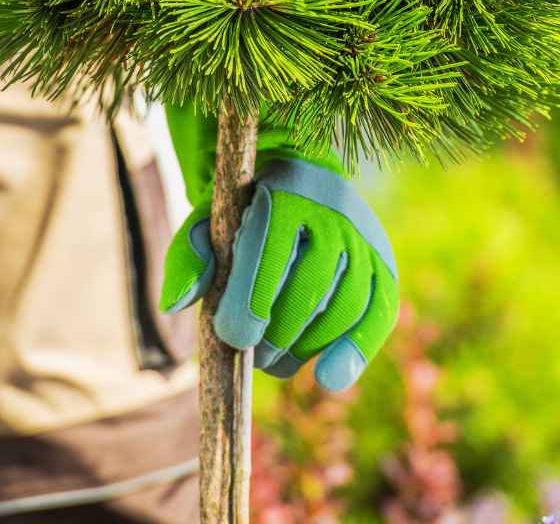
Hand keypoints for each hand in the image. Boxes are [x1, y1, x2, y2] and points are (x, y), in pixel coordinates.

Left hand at [160, 157, 398, 390]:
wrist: (300, 181)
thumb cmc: (244, 212)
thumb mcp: (210, 220)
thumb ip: (189, 256)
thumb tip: (174, 304)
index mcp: (281, 192)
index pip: (267, 252)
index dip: (247, 302)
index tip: (230, 337)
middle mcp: (331, 210)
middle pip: (307, 287)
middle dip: (274, 333)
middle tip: (249, 353)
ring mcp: (364, 237)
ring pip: (341, 307)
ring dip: (304, 348)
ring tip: (272, 361)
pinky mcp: (385, 264)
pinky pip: (378, 315)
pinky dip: (354, 352)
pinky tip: (327, 377)